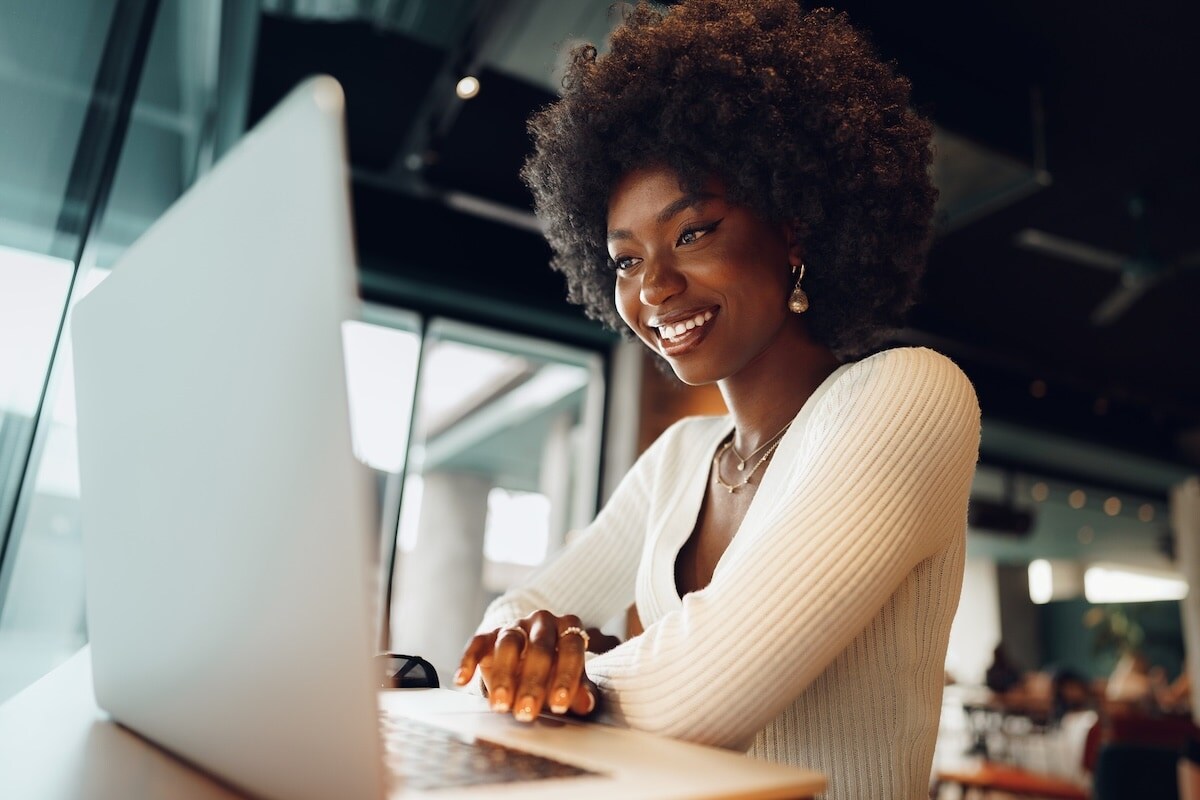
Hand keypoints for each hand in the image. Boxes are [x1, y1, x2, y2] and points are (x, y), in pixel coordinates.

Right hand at [455, 610, 601, 722]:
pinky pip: (478, 642)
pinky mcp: (489, 634)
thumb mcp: (569, 682)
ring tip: (501, 706)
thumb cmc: (554, 674)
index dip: (567, 675)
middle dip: (533, 682)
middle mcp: (542, 622)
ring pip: (509, 643)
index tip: (559, 704)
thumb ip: (579, 691)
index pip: (571, 646)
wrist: (527, 659)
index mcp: (568, 628)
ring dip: (504, 676)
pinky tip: (462, 680)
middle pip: (539, 646)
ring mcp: (514, 626)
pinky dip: (468, 660)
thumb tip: (586, 703)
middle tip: (526, 712)